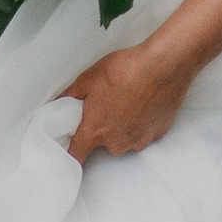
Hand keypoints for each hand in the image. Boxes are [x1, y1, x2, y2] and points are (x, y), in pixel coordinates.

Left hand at [62, 36, 191, 164]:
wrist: (163, 65)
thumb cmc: (126, 70)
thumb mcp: (89, 77)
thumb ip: (70, 95)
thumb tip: (58, 103)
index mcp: (94, 131)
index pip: (75, 155)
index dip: (70, 153)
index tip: (70, 147)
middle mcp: (116, 143)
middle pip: (102, 144)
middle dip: (102, 127)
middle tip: (106, 104)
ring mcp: (138, 141)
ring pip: (124, 139)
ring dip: (123, 125)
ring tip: (128, 100)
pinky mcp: (157, 134)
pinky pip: (143, 134)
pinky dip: (141, 123)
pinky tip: (143, 103)